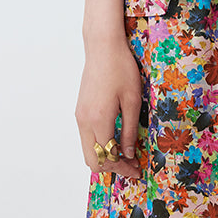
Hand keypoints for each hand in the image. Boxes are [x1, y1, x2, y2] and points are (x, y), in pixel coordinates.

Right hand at [75, 35, 142, 179]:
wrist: (103, 46)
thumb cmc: (121, 68)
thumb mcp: (132, 100)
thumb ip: (129, 130)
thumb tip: (128, 153)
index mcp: (99, 120)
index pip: (108, 157)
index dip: (123, 168)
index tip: (137, 170)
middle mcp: (84, 122)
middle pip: (92, 160)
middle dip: (112, 168)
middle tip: (131, 166)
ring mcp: (80, 116)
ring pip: (87, 150)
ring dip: (104, 157)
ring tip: (125, 155)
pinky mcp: (80, 110)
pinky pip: (86, 138)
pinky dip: (99, 146)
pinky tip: (114, 139)